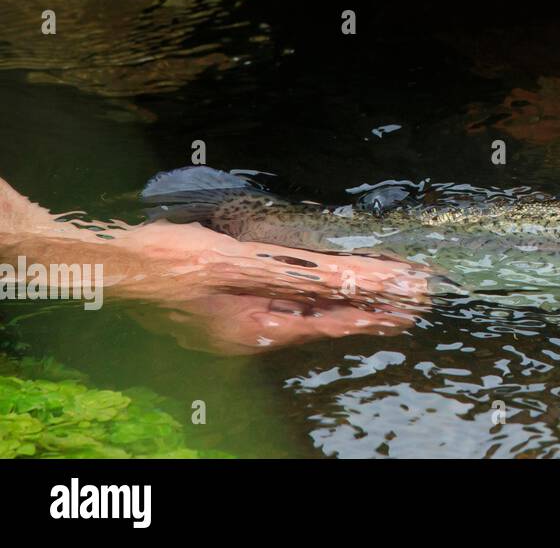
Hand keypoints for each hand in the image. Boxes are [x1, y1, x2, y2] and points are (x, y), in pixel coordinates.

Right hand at [111, 222, 432, 353]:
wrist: (108, 265)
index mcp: (256, 329)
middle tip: (413, 302)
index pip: (331, 322)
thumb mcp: (241, 264)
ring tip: (384, 293)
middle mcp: (250, 332)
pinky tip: (323, 283)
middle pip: (323, 319)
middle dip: (368, 308)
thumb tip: (348, 279)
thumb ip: (297, 275)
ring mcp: (235, 320)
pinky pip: (278, 299)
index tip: (411, 307)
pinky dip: (309, 292)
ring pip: (303, 309)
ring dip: (343, 298)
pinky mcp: (223, 304)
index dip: (373, 313)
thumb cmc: (170, 263)